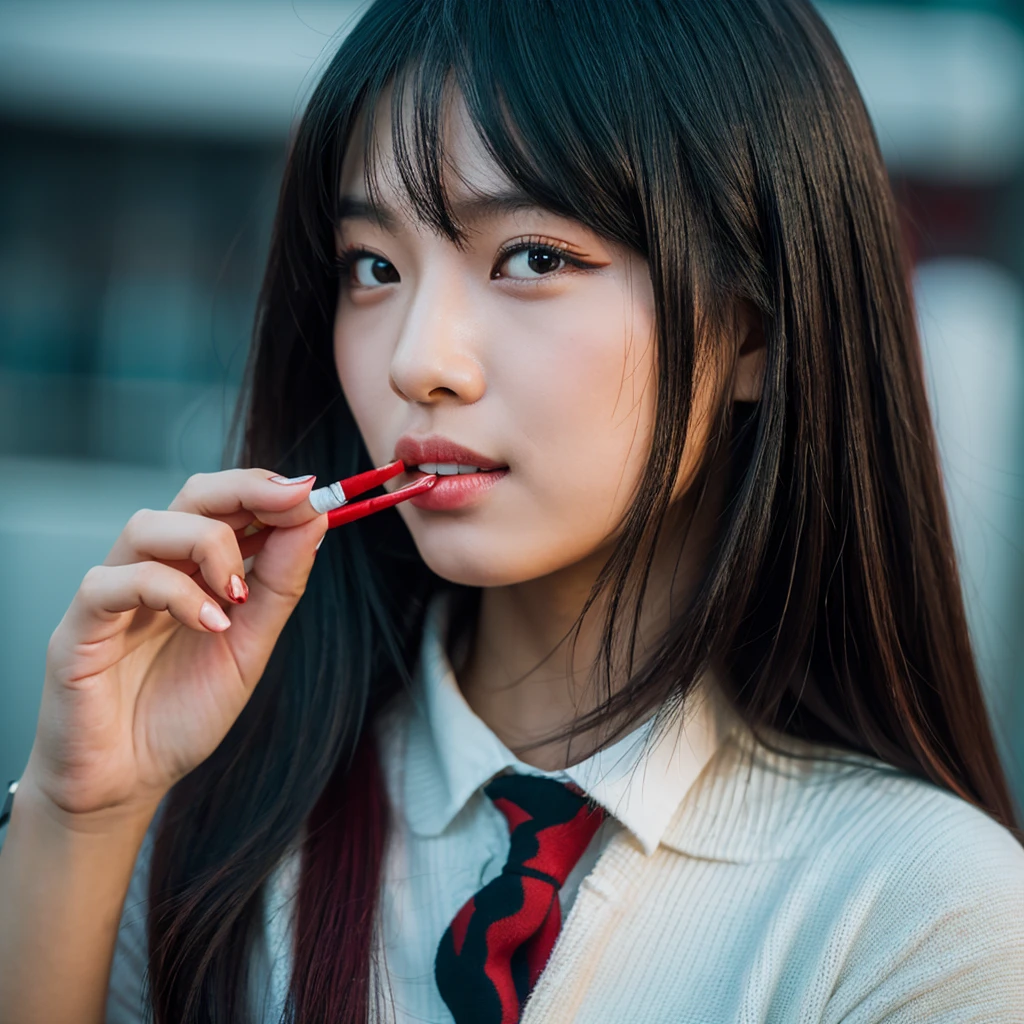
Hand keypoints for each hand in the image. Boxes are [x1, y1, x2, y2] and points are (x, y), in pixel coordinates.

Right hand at [22, 469, 327, 825]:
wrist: (128, 783)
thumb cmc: (183, 712)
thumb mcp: (251, 645)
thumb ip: (279, 584)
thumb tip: (313, 520)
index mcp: (193, 569)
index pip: (225, 504)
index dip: (266, 489)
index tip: (312, 492)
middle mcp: (152, 569)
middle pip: (189, 497)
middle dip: (245, 489)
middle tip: (291, 501)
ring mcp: (112, 595)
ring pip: (148, 526)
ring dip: (209, 545)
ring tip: (239, 593)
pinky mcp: (77, 630)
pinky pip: (112, 584)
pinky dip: (171, 593)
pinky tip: (210, 624)